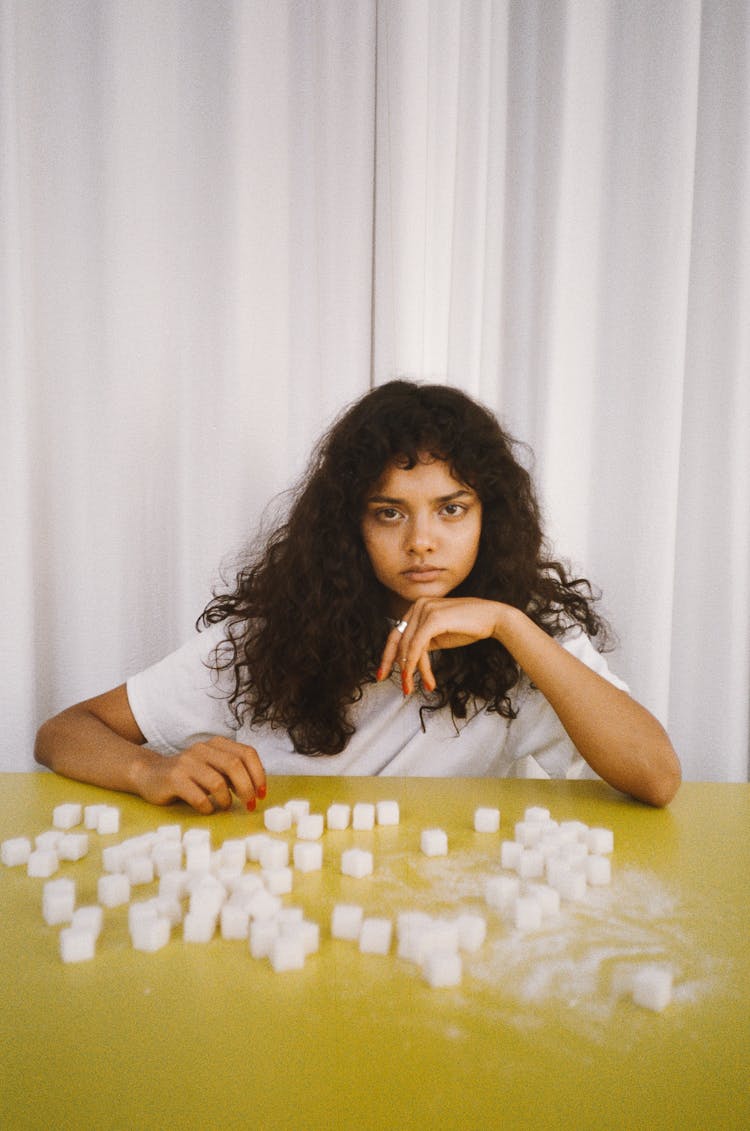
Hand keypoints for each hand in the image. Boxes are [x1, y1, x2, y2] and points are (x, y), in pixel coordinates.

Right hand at [137, 736, 266, 814]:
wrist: (149, 774)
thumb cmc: (188, 775)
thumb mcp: (212, 768)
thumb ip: (232, 772)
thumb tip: (257, 788)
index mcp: (216, 744)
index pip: (247, 753)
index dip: (259, 774)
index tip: (262, 793)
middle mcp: (202, 749)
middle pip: (235, 766)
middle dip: (247, 789)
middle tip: (250, 805)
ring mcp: (187, 762)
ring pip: (218, 782)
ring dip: (226, 800)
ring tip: (224, 807)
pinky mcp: (173, 778)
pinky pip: (199, 797)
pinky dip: (207, 807)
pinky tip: (207, 809)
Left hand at [378, 597, 502, 694]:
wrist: (493, 618)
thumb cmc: (469, 627)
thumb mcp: (440, 635)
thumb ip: (423, 641)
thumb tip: (407, 660)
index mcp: (417, 607)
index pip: (396, 634)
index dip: (388, 656)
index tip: (381, 674)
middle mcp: (418, 605)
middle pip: (399, 641)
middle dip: (397, 667)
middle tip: (400, 687)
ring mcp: (424, 609)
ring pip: (409, 647)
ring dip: (411, 672)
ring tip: (413, 689)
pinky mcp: (433, 618)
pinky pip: (418, 647)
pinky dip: (417, 666)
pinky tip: (426, 680)